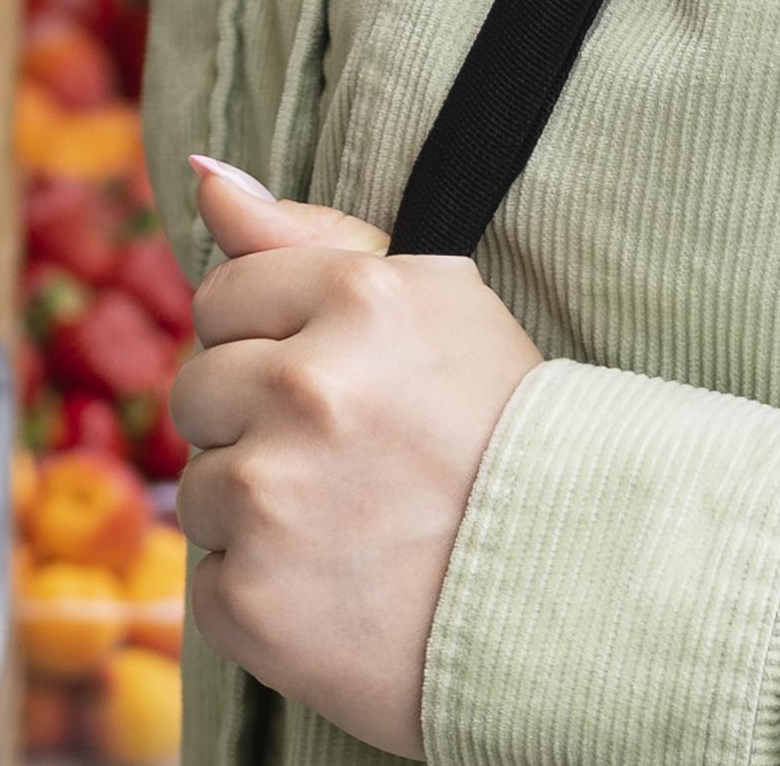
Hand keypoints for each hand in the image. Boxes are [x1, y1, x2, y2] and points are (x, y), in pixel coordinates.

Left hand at [170, 156, 545, 760]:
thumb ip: (309, 233)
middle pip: (198, 388)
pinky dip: (262, 596)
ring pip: (198, 486)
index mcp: (357, 299)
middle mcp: (308, 388)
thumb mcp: (436, 304)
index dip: (274, 346)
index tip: (339, 390)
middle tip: (352, 467)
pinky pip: (211, 580)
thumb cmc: (506, 441)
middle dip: (256, 424)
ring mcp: (274, 496)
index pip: (223, 298)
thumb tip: (203, 175)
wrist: (581, 603)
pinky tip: (338, 596)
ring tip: (353, 533)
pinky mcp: (255, 599)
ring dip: (257, 512)